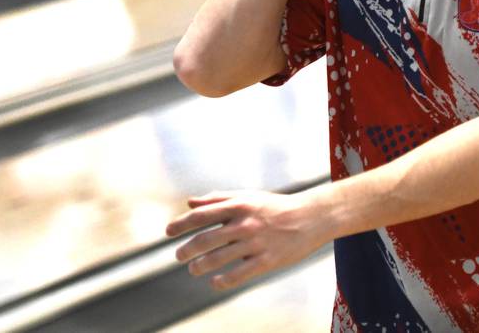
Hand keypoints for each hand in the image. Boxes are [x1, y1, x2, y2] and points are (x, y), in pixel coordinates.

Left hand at [165, 189, 326, 290]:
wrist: (311, 217)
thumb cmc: (275, 206)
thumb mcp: (248, 197)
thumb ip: (219, 199)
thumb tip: (190, 203)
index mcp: (240, 205)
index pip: (202, 215)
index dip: (181, 224)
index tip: (168, 232)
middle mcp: (245, 223)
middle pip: (205, 239)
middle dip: (187, 249)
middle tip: (179, 255)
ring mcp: (256, 243)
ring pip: (218, 259)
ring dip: (200, 266)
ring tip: (194, 268)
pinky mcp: (267, 261)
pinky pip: (237, 275)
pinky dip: (222, 280)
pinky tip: (215, 281)